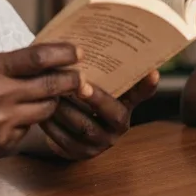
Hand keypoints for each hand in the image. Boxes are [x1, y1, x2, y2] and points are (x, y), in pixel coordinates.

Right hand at [0, 43, 82, 161]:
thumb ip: (9, 65)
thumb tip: (46, 60)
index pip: (39, 58)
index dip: (65, 54)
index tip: (79, 52)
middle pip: (52, 86)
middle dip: (72, 80)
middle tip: (81, 76)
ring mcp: (2, 123)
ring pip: (46, 109)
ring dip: (50, 100)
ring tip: (46, 94)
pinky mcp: (4, 143)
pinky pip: (30, 128)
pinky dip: (28, 120)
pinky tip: (13, 116)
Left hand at [40, 70, 160, 159]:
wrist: (69, 133)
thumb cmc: (83, 101)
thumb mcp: (98, 87)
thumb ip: (101, 73)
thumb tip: (89, 41)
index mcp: (126, 105)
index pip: (140, 94)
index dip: (146, 85)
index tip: (153, 72)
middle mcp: (118, 126)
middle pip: (112, 112)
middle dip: (96, 98)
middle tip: (80, 85)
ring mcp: (100, 143)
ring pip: (84, 126)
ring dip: (66, 109)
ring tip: (52, 93)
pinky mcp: (79, 154)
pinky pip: (64, 139)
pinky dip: (52, 124)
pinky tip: (42, 109)